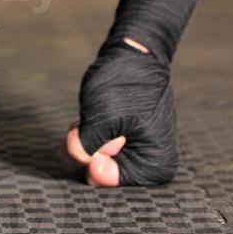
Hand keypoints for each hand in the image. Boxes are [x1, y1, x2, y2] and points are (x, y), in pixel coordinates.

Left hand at [71, 0, 198, 186]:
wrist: (136, 52)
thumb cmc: (125, 83)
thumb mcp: (100, 118)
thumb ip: (83, 150)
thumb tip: (78, 164)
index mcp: (154, 168)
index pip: (103, 181)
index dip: (91, 156)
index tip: (102, 132)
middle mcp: (148, 168)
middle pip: (95, 174)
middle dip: (86, 147)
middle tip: (97, 121)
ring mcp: (133, 155)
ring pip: (88, 160)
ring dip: (84, 137)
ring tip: (98, 114)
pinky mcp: (121, 144)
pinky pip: (90, 148)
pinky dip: (86, 133)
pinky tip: (95, 115)